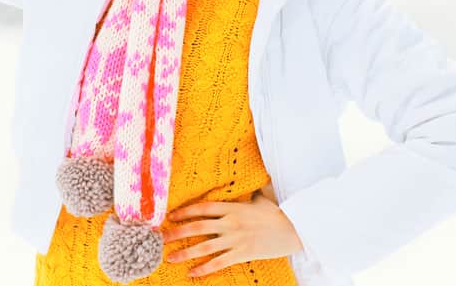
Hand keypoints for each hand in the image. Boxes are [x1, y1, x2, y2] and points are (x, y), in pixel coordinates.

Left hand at [162, 190, 303, 278]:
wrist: (294, 229)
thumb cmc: (277, 213)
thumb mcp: (260, 199)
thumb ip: (247, 193)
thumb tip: (246, 183)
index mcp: (232, 207)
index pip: (202, 208)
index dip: (185, 211)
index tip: (170, 216)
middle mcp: (230, 222)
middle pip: (197, 227)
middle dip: (177, 232)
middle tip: (160, 237)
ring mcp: (236, 239)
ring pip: (204, 246)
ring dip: (185, 252)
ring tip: (170, 257)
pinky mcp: (242, 254)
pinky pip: (219, 263)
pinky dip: (204, 269)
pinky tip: (192, 273)